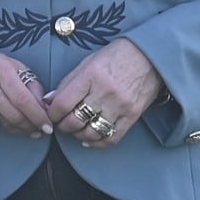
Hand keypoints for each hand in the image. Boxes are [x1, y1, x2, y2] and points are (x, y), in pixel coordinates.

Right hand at [0, 40, 54, 136]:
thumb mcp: (11, 64)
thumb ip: (29, 82)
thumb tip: (43, 105)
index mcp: (1, 70)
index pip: (23, 100)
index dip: (38, 116)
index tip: (48, 125)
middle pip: (14, 115)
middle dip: (31, 125)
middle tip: (40, 129)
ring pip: (3, 124)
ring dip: (19, 129)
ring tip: (28, 129)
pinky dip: (3, 128)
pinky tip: (10, 126)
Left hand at [43, 37, 162, 146]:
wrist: (150, 56)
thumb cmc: (116, 56)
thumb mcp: (88, 62)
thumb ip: (68, 83)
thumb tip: (49, 101)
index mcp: (91, 76)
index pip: (63, 103)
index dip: (52, 113)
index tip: (51, 114)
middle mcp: (105, 92)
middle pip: (75, 121)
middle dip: (63, 126)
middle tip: (61, 124)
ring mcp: (120, 106)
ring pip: (91, 132)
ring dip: (78, 136)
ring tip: (76, 130)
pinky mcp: (132, 116)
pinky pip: (111, 138)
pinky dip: (97, 143)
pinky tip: (90, 139)